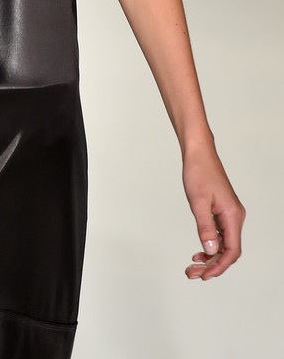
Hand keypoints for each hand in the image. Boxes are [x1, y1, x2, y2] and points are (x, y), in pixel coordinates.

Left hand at [182, 145, 244, 279]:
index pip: (232, 250)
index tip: (204, 275)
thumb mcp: (198, 202)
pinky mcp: (223, 210)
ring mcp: (230, 213)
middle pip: (229, 250)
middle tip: (192, 273)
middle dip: (212, 265)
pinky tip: (200, 250)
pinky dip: (211, 244)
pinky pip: (221, 234)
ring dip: (211, 256)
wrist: (199, 153)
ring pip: (224, 244)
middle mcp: (235, 216)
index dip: (219, 266)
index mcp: (232, 215)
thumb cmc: (198, 172)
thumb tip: (211, 250)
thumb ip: (205, 227)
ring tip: (193, 265)